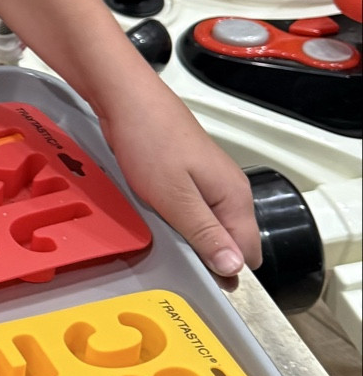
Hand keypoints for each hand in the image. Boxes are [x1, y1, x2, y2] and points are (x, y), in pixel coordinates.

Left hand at [99, 76, 260, 280]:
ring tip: (161, 227)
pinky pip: (193, 208)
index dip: (225, 270)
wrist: (127, 99)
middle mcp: (231, 190)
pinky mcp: (191, 174)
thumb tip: (235, 268)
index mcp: (236, 198)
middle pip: (231, 240)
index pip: (248, 253)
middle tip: (172, 248)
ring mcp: (211, 180)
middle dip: (206, 253)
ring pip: (210, 225)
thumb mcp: (176, 198)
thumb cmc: (150, 141)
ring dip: (188, 234)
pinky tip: (157, 211)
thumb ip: (206, 235)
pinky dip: (177, 215)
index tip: (198, 276)